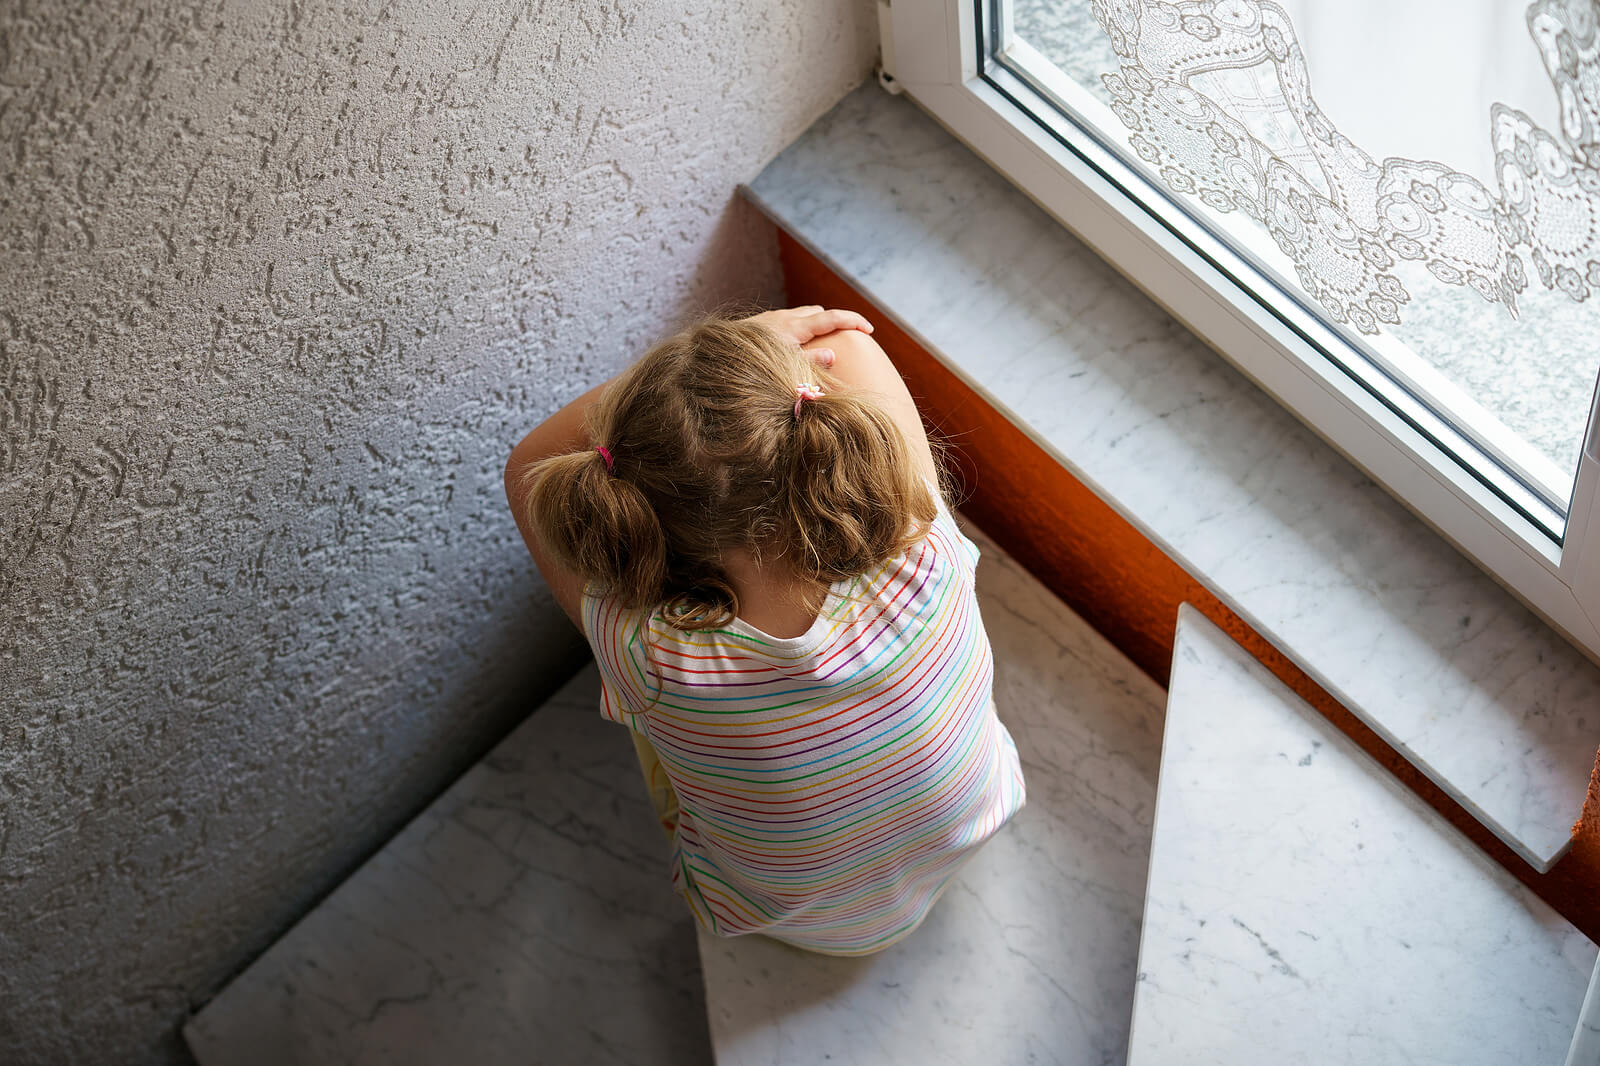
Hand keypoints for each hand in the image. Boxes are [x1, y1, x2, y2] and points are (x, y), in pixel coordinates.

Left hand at [745, 305, 873, 368]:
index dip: (853, 321)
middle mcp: (782, 317)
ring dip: (814, 327)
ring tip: (819, 348)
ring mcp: (770, 319)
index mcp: (792, 327)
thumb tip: (832, 355)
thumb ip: (808, 363)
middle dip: (833, 323)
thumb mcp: (782, 369)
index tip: (869, 329)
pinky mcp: (760, 325)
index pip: (831, 317)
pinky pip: (787, 322)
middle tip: (843, 341)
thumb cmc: (748, 366)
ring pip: (801, 315)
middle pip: (817, 312)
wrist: (714, 355)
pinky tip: (792, 350)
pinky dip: (798, 330)